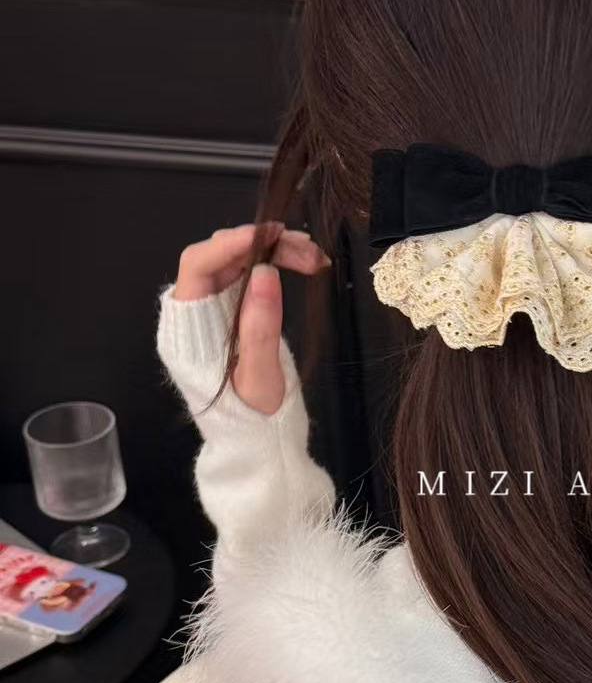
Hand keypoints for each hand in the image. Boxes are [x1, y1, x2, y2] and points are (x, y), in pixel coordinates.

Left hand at [173, 223, 330, 413]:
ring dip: (275, 252)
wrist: (258, 446)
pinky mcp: (234, 315)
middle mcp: (194, 317)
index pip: (197, 267)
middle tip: (308, 250)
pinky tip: (302, 265)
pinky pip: (249, 277)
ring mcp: (213, 314)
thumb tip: (264, 273)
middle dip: (262, 245)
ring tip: (314, 257)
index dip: (230, 244)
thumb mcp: (260, 379)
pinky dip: (277, 266)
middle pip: (219, 259)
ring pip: (237, 263)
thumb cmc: (254, 422)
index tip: (269, 235)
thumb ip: (258, 327)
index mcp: (186, 334)